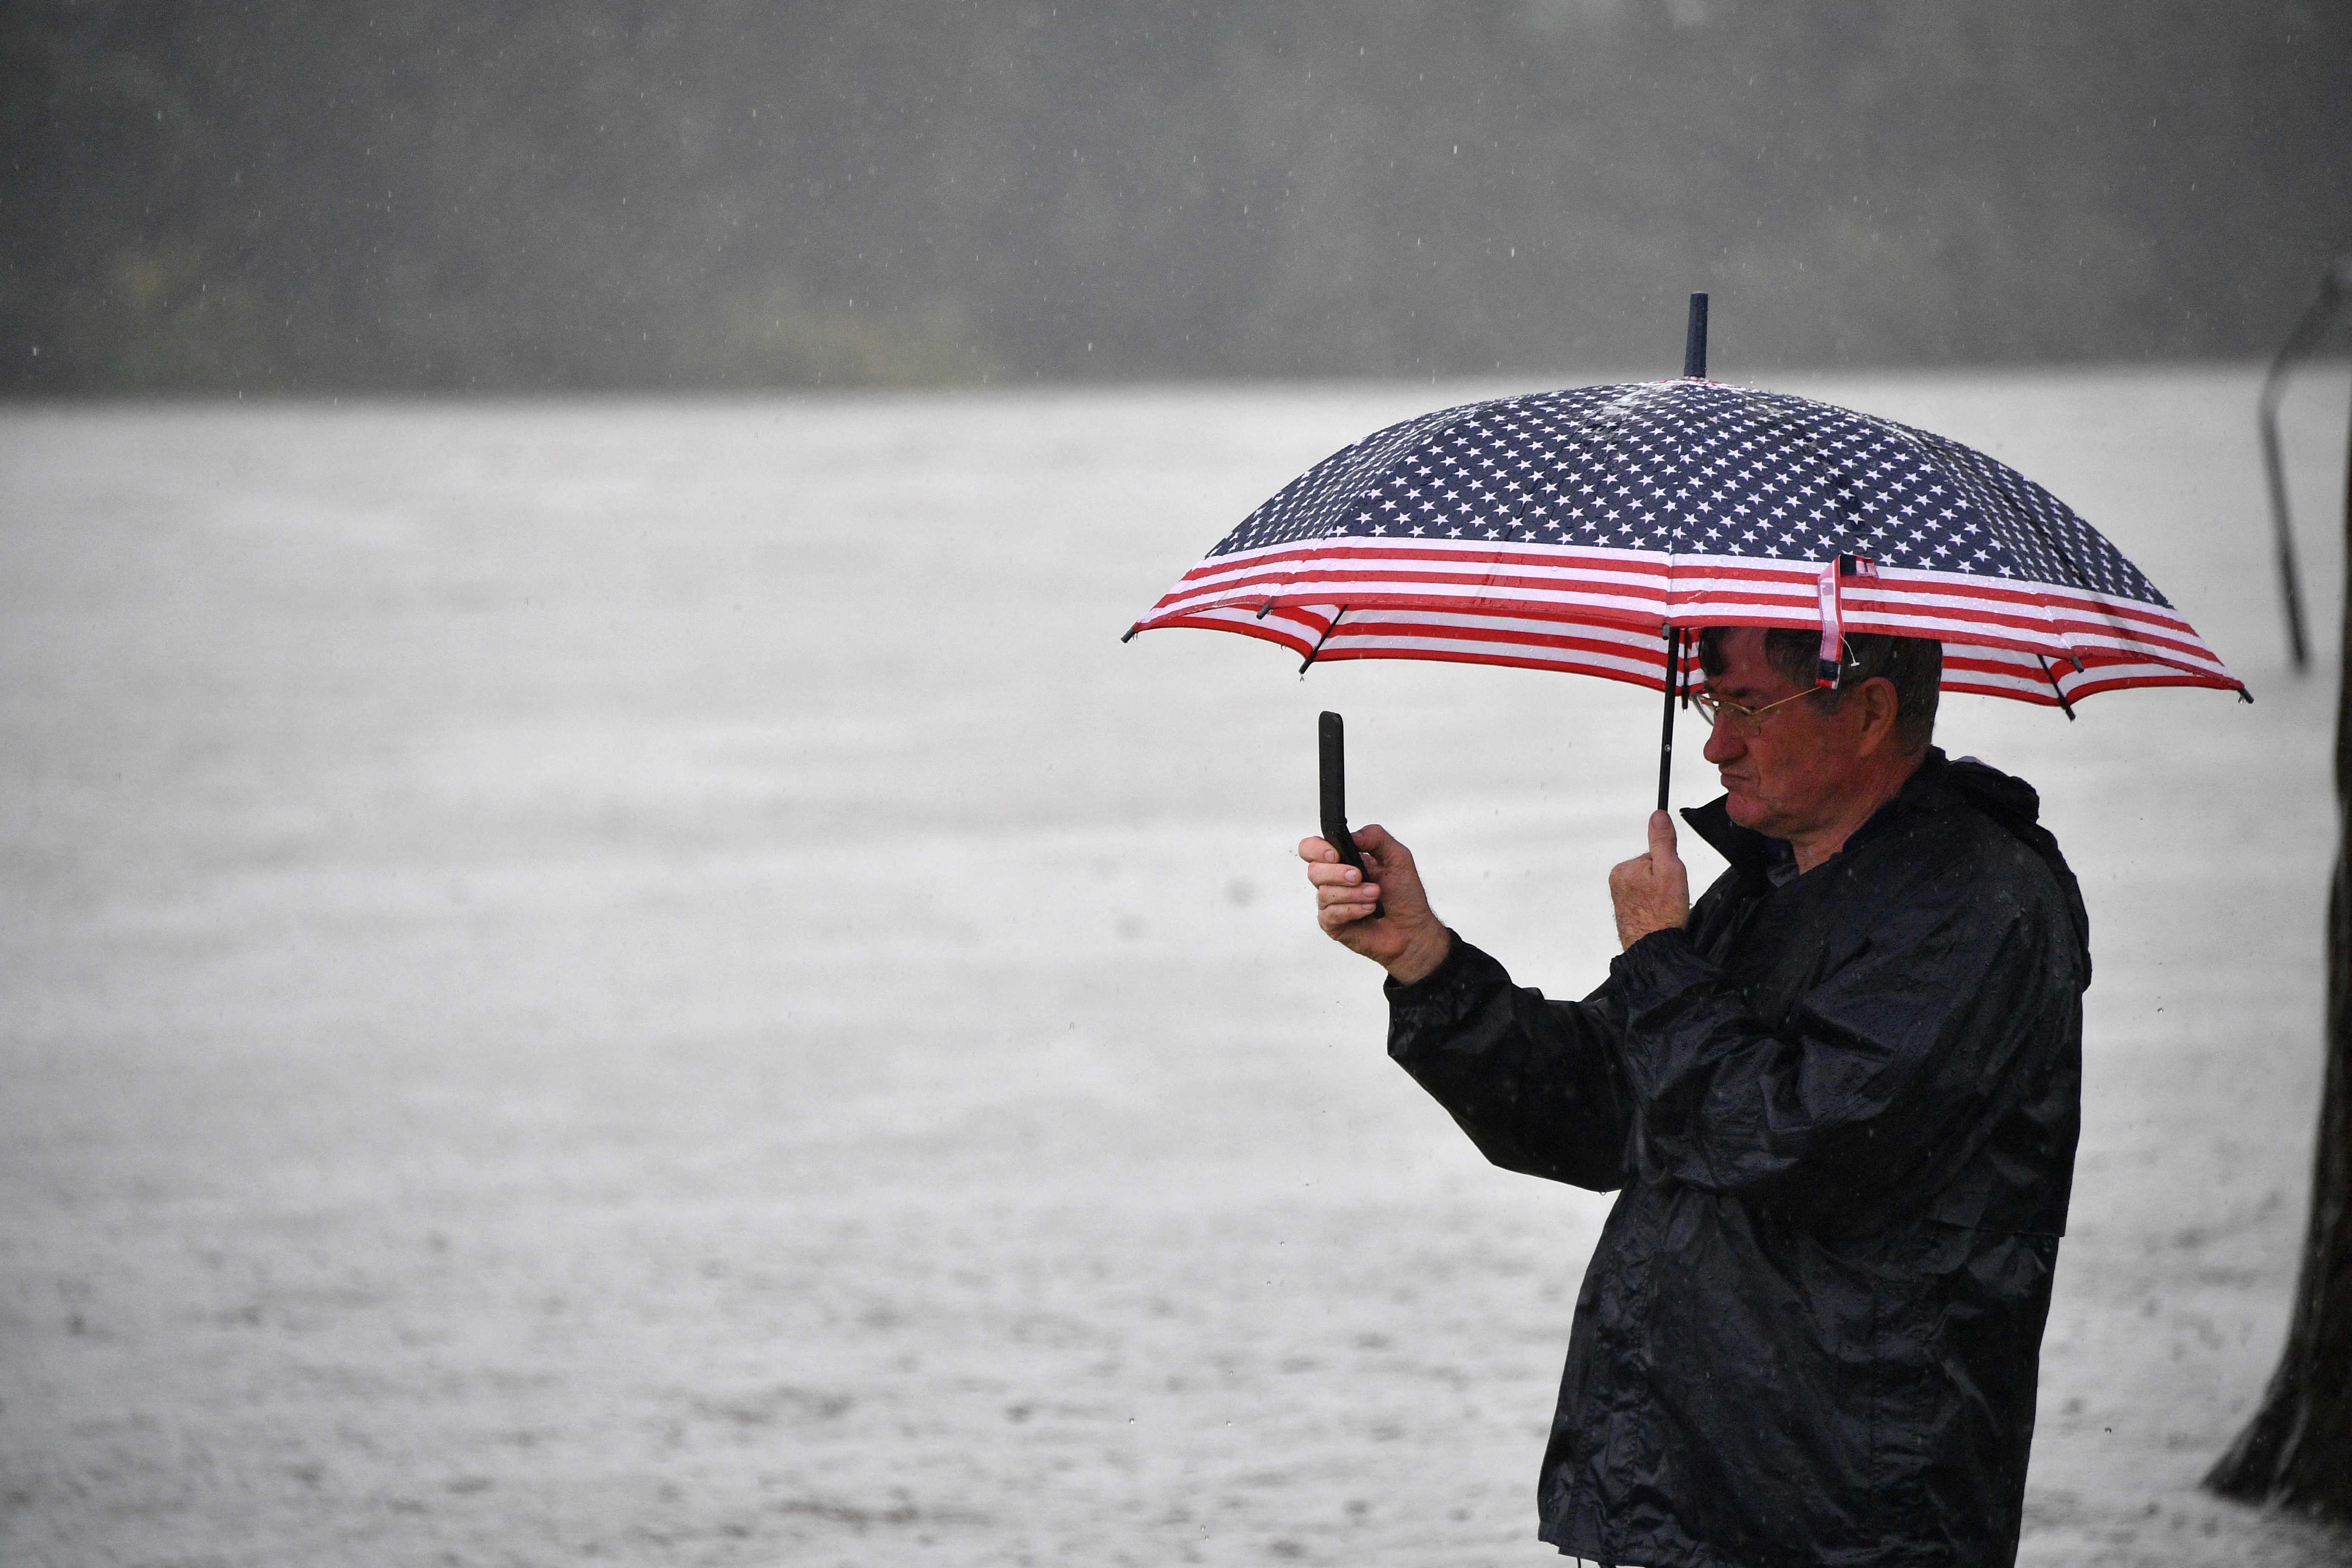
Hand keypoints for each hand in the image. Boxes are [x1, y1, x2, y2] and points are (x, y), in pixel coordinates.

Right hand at [1298, 823, 1450, 983]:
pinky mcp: (1333, 924)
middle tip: (1359, 876)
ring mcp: (1331, 903)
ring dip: (1353, 893)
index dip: (1317, 849)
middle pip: (1313, 871)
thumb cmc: (1405, 895)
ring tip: (1375, 896)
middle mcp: (1333, 880)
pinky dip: (1352, 909)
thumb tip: (1352, 836)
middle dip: (1337, 873)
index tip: (1335, 855)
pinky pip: (1331, 914)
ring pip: (1324, 893)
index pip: (1312, 848)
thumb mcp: (1398, 857)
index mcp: (1343, 860)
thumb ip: (1376, 837)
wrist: (1412, 929)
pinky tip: (1369, 910)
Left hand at [1608, 810, 1690, 949]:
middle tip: (1669, 899)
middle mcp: (1618, 881)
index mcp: (1624, 868)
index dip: (1669, 868)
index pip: (1655, 857)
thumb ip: (1662, 842)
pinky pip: (1646, 901)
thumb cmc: (1663, 913)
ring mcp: (1620, 898)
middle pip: (1651, 871)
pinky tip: (1658, 916)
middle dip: (1664, 882)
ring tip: (1664, 909)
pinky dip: (1655, 906)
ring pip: (1650, 887)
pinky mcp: (1626, 911)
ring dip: (1660, 896)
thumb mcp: (1670, 870)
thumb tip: (1658, 815)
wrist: (1654, 949)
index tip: (1670, 883)